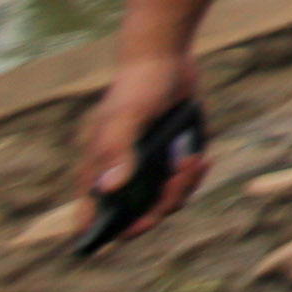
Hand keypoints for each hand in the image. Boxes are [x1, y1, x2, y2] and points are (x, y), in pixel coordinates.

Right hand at [75, 52, 207, 244]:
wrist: (165, 60)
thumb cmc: (137, 86)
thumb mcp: (127, 115)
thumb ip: (117, 150)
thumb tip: (111, 188)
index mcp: (97, 170)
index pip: (91, 215)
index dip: (106, 231)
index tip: (137, 223)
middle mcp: (119, 174)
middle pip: (135, 216)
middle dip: (159, 207)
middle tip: (175, 181)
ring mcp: (145, 169)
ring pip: (163, 202)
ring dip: (181, 189)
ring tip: (193, 160)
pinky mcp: (169, 159)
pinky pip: (181, 185)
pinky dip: (193, 177)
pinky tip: (200, 157)